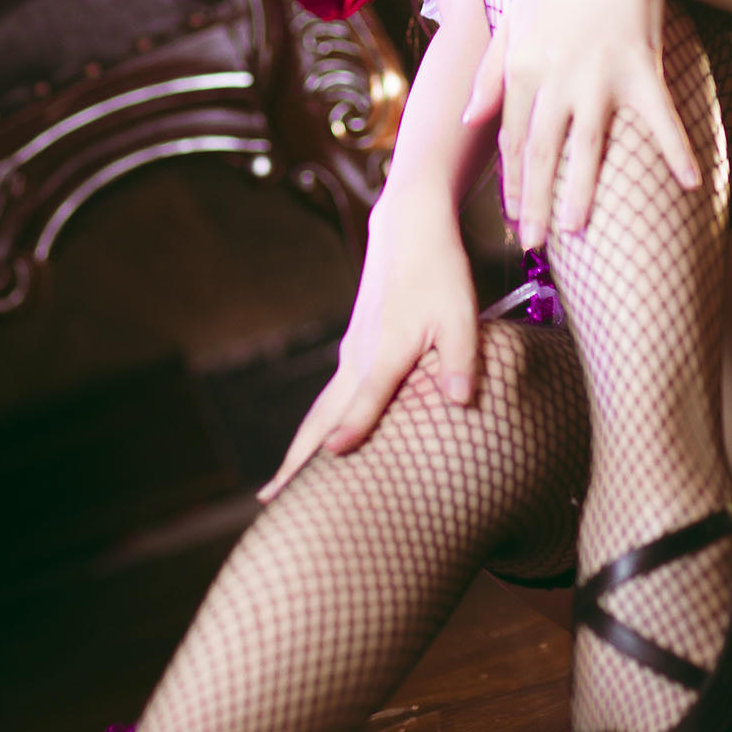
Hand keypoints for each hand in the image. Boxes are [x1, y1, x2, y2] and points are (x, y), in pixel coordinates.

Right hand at [260, 194, 478, 500]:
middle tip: (269, 501)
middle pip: (321, 415)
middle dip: (296, 460)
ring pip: (320, 409)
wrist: (407, 230)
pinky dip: (317, 426)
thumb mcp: (462, 312)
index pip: (367, 395)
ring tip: (279, 489)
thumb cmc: (439, 271)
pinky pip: (331, 397)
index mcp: (387, 348)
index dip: (354, 425)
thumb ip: (461, 359)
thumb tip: (460, 400)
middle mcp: (359, 355)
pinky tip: (319, 446)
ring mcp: (352, 353)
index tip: (333, 456)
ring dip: (300, 448)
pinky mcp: (355, 350)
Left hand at [462, 0, 699, 252]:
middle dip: (535, 203)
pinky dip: (676, 150)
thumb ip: (488, 73)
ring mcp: (598, 77)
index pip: (511, 139)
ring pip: (586, 147)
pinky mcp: (639, 68)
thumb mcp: (511, 21)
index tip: (514, 218)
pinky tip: (690, 184)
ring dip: (582, 191)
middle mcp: (554, 79)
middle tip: (533, 244)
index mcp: (520, 69)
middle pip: (540, 153)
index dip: (512, 182)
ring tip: (577, 231)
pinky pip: (659, 118)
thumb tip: (469, 119)